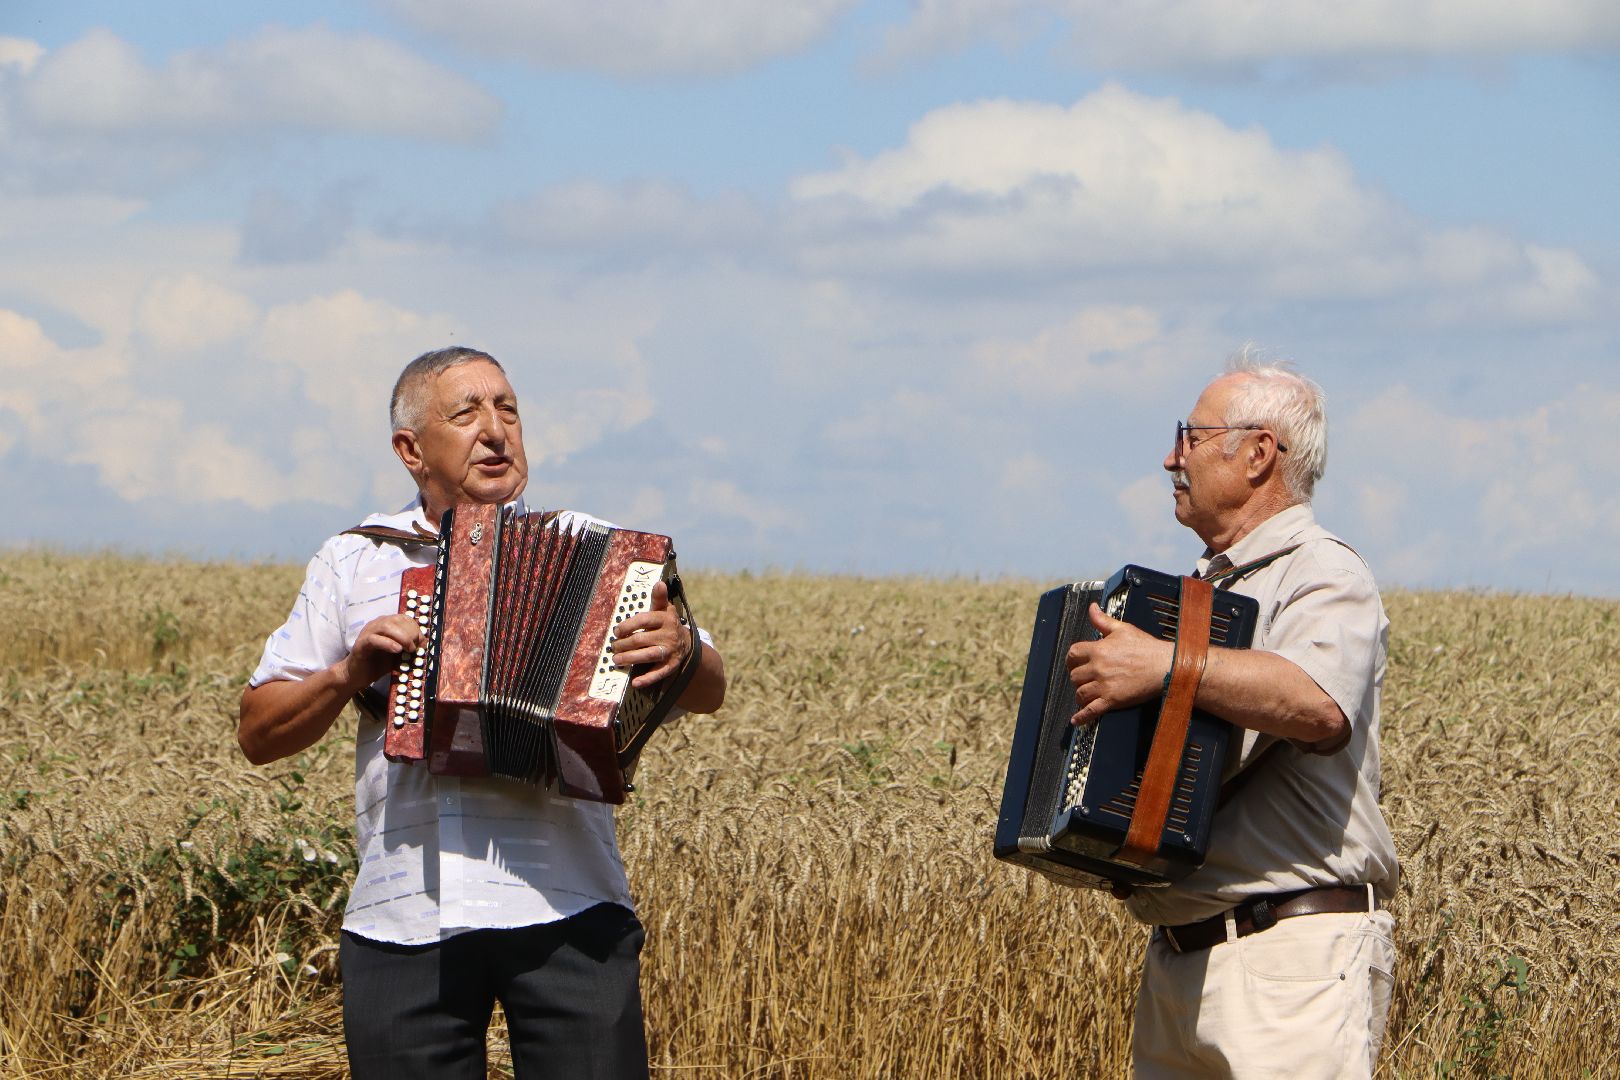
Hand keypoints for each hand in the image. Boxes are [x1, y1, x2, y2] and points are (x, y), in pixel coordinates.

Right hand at [337, 613, 425, 692]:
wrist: (358, 675)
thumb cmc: (379, 663)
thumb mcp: (400, 655)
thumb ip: (410, 648)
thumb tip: (424, 643)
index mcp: (387, 624)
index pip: (404, 618)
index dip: (415, 628)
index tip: (420, 642)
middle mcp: (377, 624)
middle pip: (397, 619)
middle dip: (410, 633)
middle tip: (414, 647)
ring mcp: (368, 632)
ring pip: (386, 626)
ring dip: (402, 637)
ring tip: (408, 649)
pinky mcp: (361, 644)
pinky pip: (374, 639)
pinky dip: (388, 643)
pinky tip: (397, 650)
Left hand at [610, 580, 692, 688]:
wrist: (686, 644)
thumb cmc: (667, 624)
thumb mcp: (665, 610)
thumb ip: (659, 598)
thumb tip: (659, 583)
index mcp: (665, 619)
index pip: (644, 619)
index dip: (628, 625)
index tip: (617, 630)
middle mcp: (668, 635)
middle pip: (642, 639)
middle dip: (624, 644)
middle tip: (613, 647)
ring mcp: (670, 651)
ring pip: (649, 655)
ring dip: (631, 658)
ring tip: (616, 660)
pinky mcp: (670, 666)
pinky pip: (658, 673)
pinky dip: (647, 679)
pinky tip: (635, 682)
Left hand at [1065, 603, 1172, 725]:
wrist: (1166, 666)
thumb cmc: (1146, 648)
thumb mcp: (1123, 629)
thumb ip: (1103, 621)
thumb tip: (1092, 608)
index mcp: (1098, 649)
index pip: (1073, 654)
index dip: (1072, 660)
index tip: (1076, 663)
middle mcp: (1098, 668)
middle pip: (1074, 676)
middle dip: (1078, 677)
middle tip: (1084, 679)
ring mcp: (1104, 685)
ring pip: (1080, 693)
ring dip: (1080, 694)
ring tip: (1085, 694)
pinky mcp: (1112, 700)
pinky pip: (1091, 711)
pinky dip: (1081, 717)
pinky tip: (1076, 720)